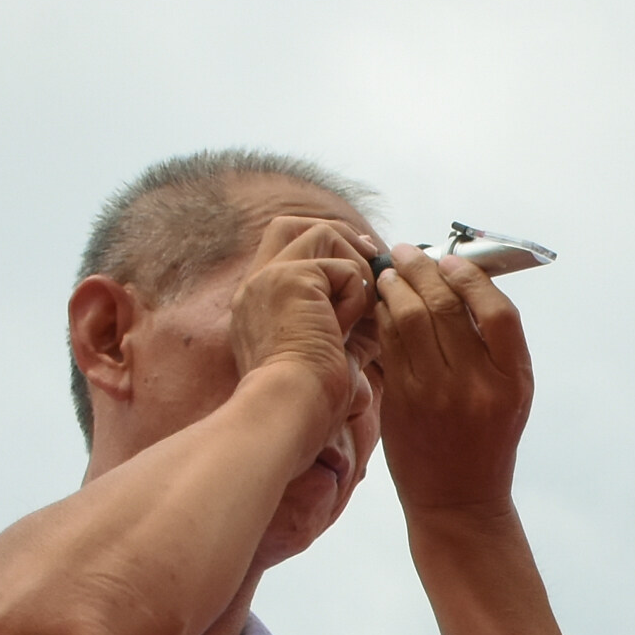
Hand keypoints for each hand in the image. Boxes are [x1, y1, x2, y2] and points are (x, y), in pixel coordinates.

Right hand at [223, 214, 382, 422]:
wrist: (290, 410)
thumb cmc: (310, 401)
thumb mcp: (332, 353)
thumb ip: (348, 325)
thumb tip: (379, 307)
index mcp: (259, 305)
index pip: (286, 252)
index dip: (327, 250)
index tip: (361, 266)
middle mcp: (256, 285)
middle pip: (291, 224)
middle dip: (338, 235)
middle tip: (370, 257)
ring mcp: (269, 278)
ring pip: (322, 234)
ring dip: (353, 267)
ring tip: (359, 310)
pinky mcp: (291, 279)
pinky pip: (342, 267)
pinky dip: (356, 295)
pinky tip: (347, 327)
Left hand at [373, 245, 535, 520]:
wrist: (458, 501)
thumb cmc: (484, 444)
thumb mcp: (510, 396)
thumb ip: (493, 347)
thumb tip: (459, 284)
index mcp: (513, 381)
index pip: (499, 312)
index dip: (472, 278)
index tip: (450, 261)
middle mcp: (478, 385)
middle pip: (448, 305)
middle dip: (422, 268)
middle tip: (407, 252)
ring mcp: (438, 393)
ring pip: (412, 318)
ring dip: (396, 286)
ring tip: (389, 273)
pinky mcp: (404, 402)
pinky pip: (390, 343)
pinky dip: (383, 316)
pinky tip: (381, 306)